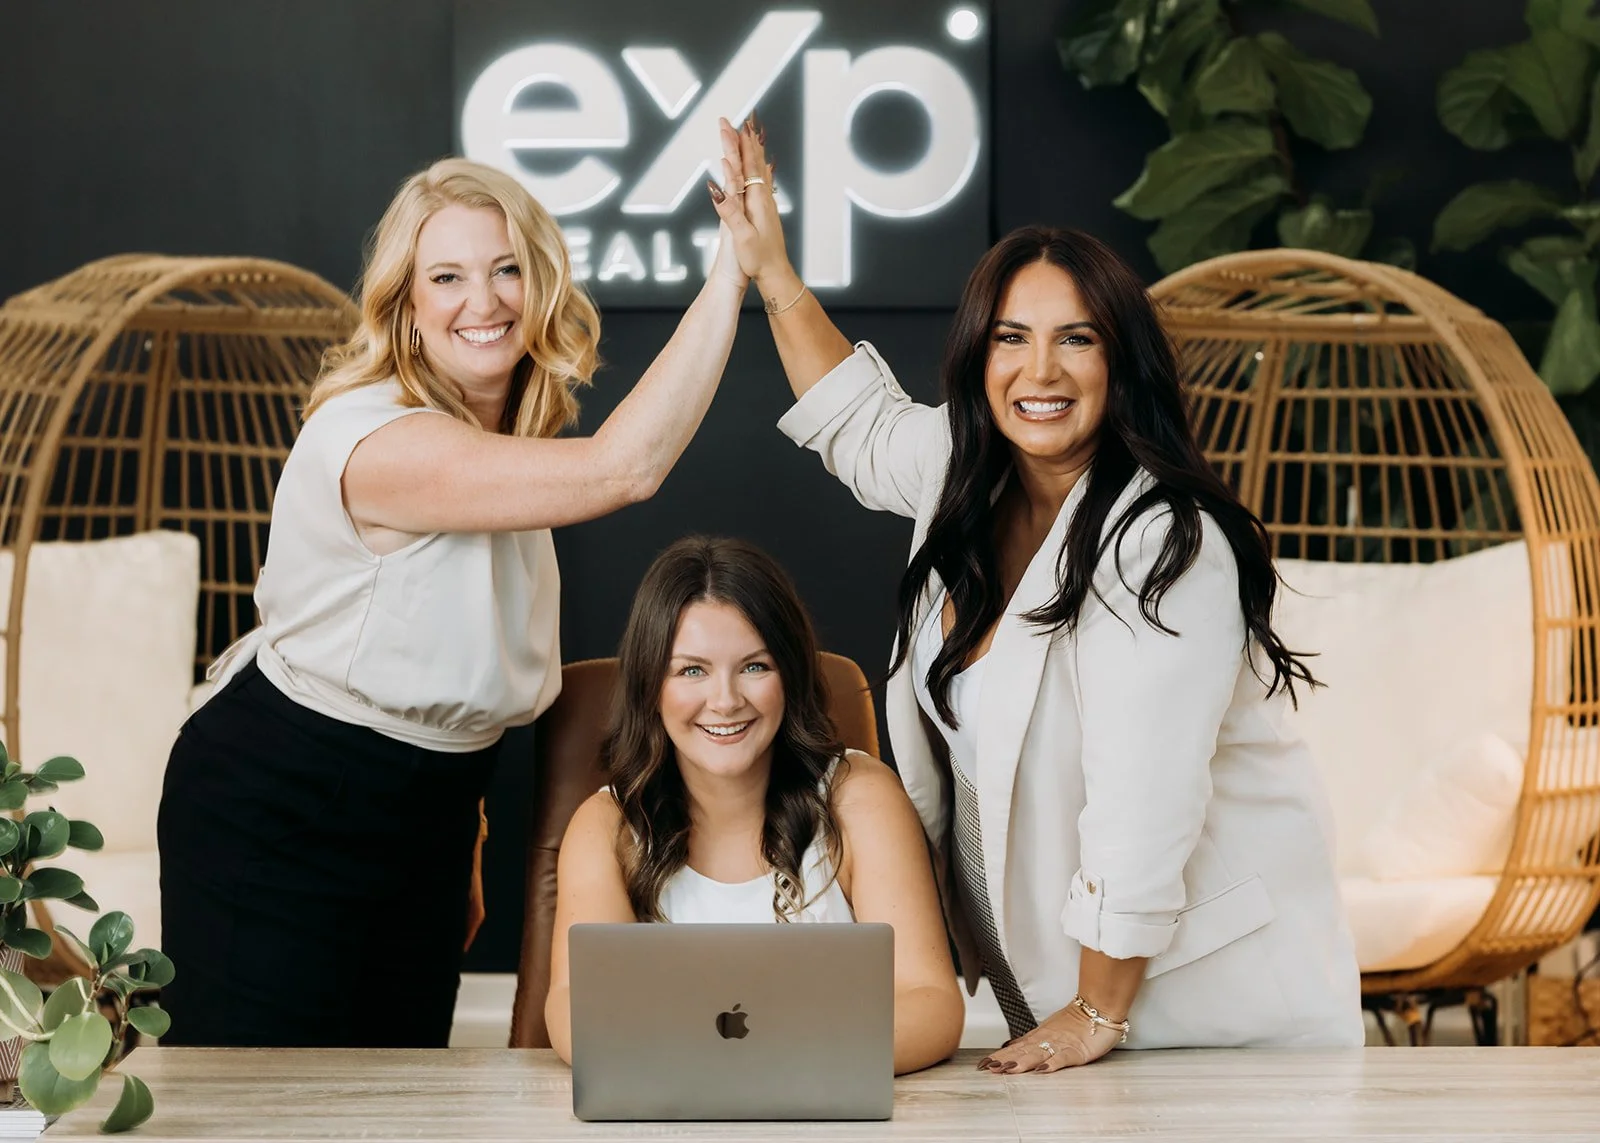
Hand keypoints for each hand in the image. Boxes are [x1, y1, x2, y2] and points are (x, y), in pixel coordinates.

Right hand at [704, 112, 791, 287]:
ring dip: (752, 152)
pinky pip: (762, 182)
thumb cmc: (758, 259)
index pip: (747, 166)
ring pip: (760, 171)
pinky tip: (762, 168)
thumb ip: (729, 210)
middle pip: (753, 164)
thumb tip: (716, 186)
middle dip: (743, 142)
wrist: (776, 274)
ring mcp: (767, 205)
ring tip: (749, 136)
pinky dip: (758, 168)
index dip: (738, 145)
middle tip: (736, 122)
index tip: (731, 125)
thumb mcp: (741, 236)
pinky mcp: (766, 212)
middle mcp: (764, 199)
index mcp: (757, 201)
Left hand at [976, 1004, 1118, 1074]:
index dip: (999, 1056)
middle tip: (988, 1068)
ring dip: (1022, 1062)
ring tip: (1007, 1070)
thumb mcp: (1048, 1030)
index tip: (983, 1065)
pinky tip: (1042, 1071)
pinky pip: (1063, 1057)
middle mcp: (1046, 1041)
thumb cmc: (1076, 1021)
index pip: (1014, 1048)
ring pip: (1038, 1054)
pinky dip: (1053, 1064)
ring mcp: (1061, 1045)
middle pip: (1022, 1052)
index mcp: (1039, 1037)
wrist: (1099, 1007)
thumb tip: (1009, 1047)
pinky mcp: (1077, 1050)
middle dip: (1004, 1061)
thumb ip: (1030, 1041)